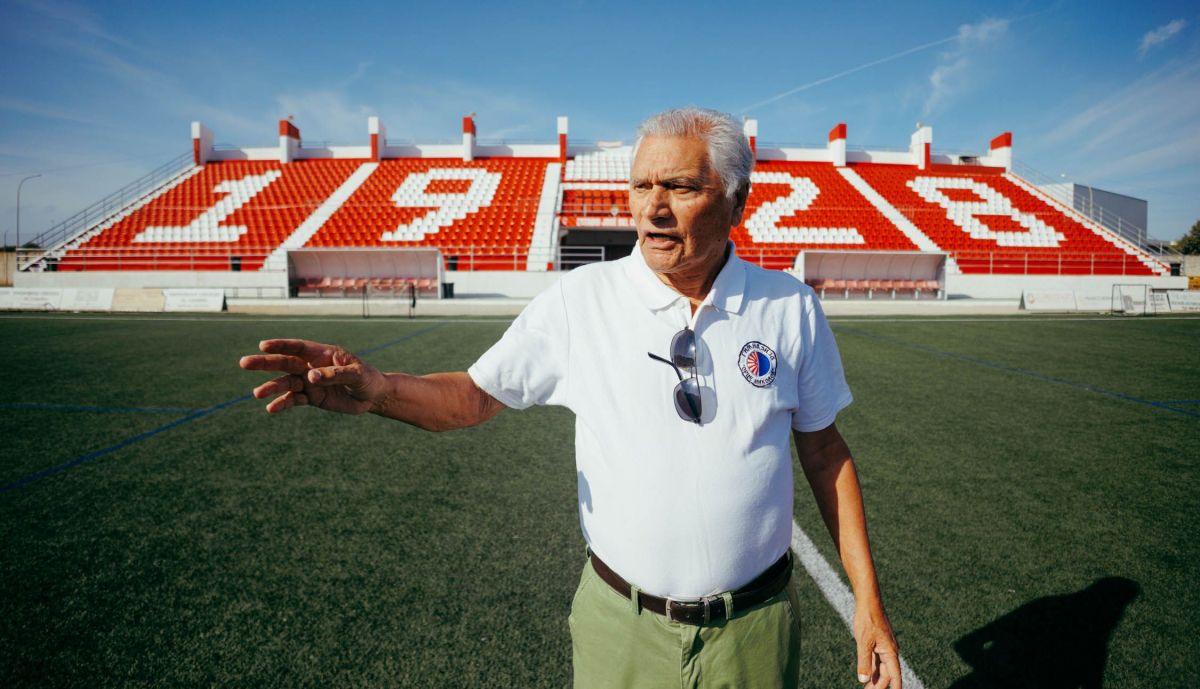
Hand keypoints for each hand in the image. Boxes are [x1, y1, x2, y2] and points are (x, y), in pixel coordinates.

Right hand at [239, 339, 387, 414]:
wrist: (372, 396)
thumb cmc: (367, 378)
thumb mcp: (356, 375)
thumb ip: (334, 374)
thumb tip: (310, 376)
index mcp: (322, 353)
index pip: (298, 347)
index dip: (281, 345)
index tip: (263, 345)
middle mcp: (311, 366)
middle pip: (285, 363)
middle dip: (265, 363)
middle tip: (243, 363)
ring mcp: (310, 382)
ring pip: (286, 383)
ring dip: (271, 387)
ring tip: (257, 393)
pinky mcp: (311, 397)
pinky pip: (294, 400)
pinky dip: (283, 403)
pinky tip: (271, 408)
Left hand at [854, 604, 900, 688]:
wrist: (868, 602)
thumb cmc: (868, 620)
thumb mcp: (864, 643)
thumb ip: (864, 662)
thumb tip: (863, 679)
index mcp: (890, 652)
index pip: (895, 676)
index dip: (895, 688)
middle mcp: (889, 651)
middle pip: (886, 674)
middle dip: (879, 685)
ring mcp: (883, 647)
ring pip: (880, 668)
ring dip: (875, 678)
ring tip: (866, 688)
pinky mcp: (876, 643)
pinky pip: (876, 660)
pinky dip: (872, 669)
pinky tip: (866, 675)